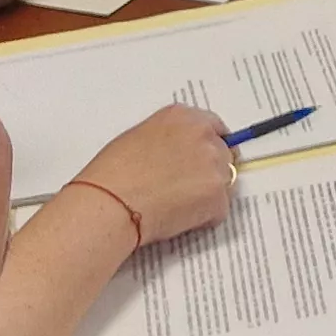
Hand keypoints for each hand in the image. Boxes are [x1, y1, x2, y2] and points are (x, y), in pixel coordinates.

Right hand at [60, 104, 238, 247]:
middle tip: (185, 188)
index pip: (214, 126)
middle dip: (209, 171)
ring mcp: (214, 166)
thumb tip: (178, 152)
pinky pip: (219, 209)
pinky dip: (204, 217)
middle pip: (224, 154)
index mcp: (183, 117)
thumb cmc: (113, 173)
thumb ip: (169, 138)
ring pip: (224, 182)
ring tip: (176, 204)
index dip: (210, 145)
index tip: (204, 159)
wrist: (110, 202)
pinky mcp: (218, 196)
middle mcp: (204, 136)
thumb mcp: (139, 136)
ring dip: (208, 194)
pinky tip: (178, 218)